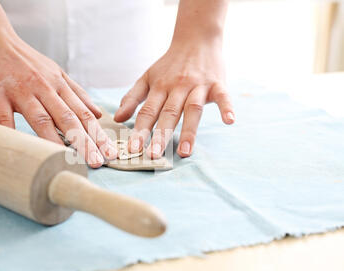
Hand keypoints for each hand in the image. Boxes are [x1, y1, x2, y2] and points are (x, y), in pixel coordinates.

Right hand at [0, 32, 116, 167]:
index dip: (98, 134)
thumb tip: (98, 113)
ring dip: (56, 140)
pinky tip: (20, 147)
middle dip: (84, 141)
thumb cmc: (25, 60)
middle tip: (96, 162)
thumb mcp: (56, 72)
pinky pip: (5, 115)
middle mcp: (44, 88)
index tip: (110, 152)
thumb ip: (77, 93)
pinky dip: (12, 130)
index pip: (83, 113)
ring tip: (68, 161)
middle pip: (67, 118)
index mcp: (59, 85)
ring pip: (41, 118)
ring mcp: (21, 91)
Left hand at [114, 39, 233, 158]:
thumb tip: (117, 119)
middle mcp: (177, 87)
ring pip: (192, 109)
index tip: (133, 150)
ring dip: (189, 131)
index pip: (148, 111)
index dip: (140, 130)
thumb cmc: (170, 64)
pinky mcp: (217, 83)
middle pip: (168, 114)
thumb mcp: (147, 78)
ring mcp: (198, 85)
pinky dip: (227, 107)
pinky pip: (223, 96)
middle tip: (154, 156)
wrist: (196, 38)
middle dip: (161, 135)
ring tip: (185, 152)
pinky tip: (229, 121)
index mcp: (159, 87)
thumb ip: (132, 98)